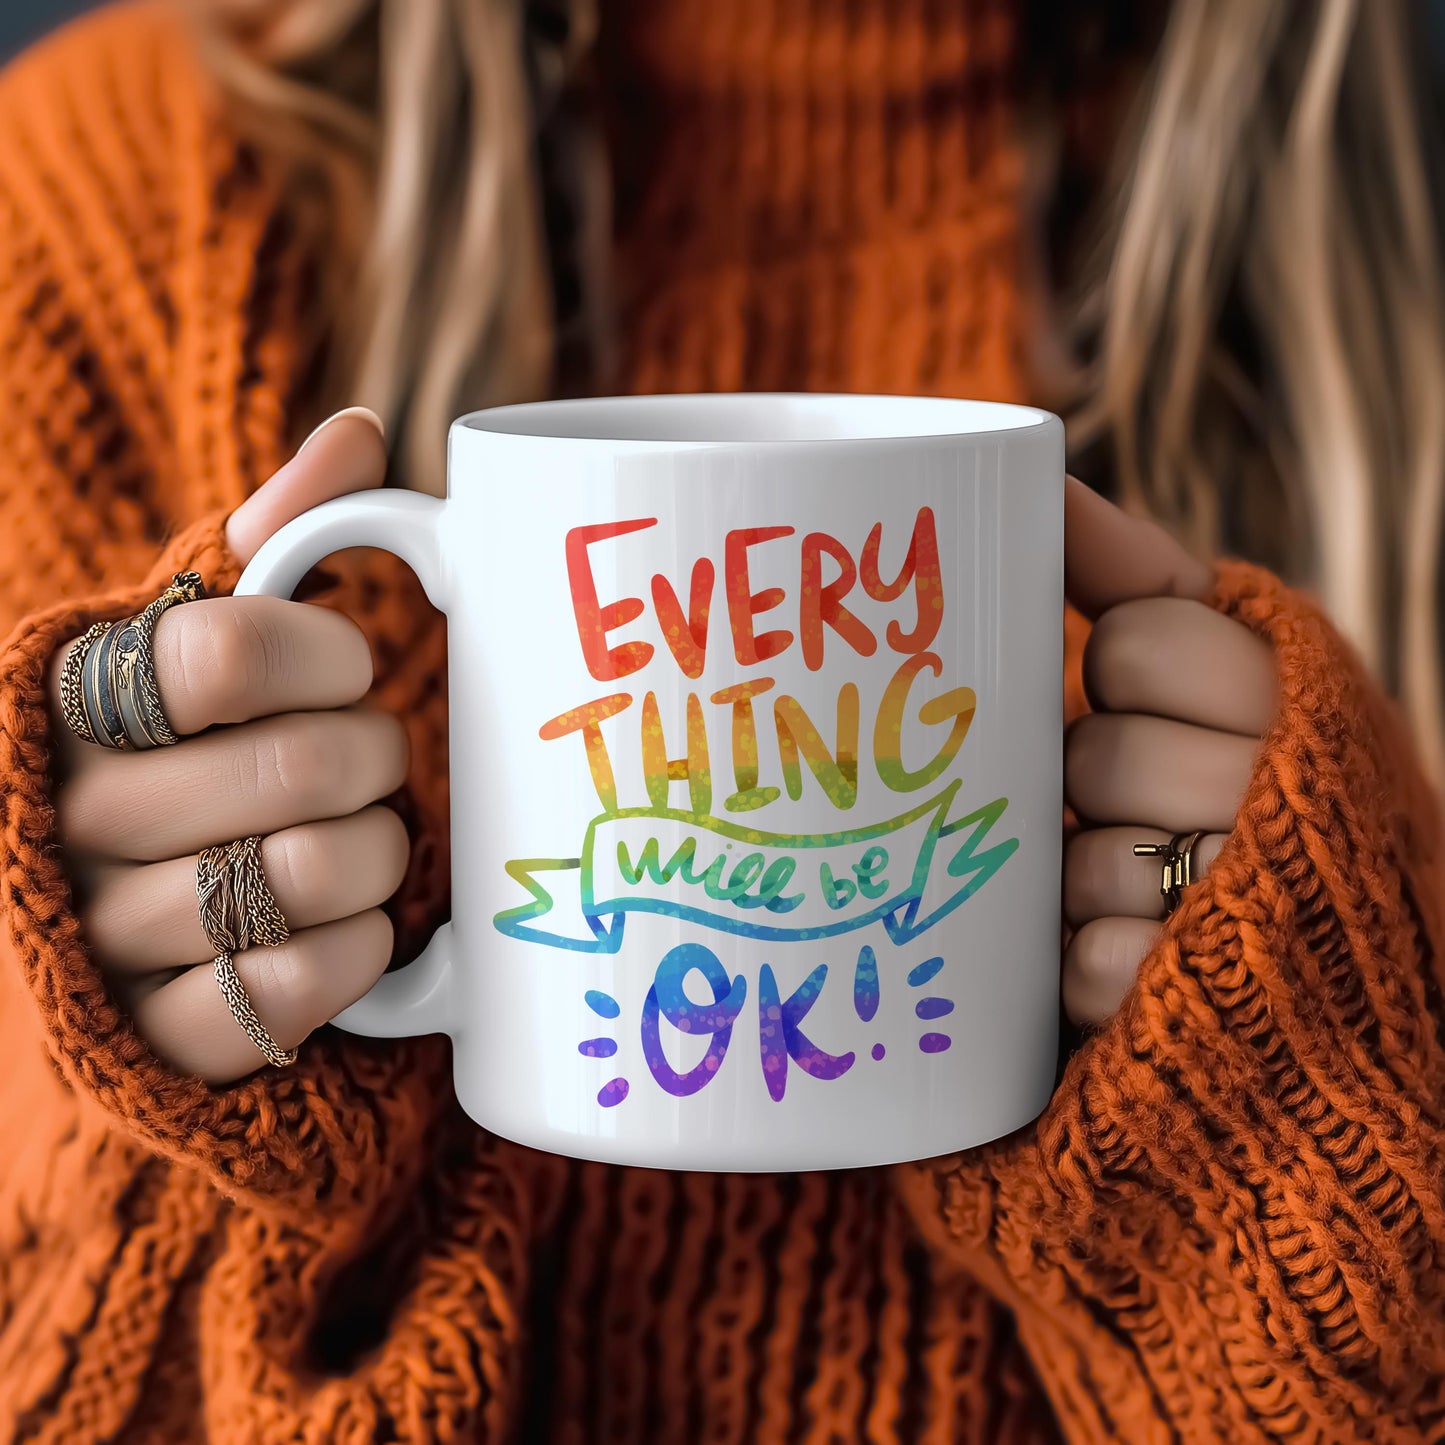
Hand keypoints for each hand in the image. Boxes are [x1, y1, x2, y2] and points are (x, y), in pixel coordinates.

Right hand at [50, 409, 409, 1082]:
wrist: (98, 929)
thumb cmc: (173, 755)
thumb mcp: (193, 641)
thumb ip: (266, 540)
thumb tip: (360, 432)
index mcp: (73, 699)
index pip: (227, 653)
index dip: (329, 654)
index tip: (346, 663)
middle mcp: (69, 816)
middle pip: (304, 765)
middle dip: (377, 754)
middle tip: (369, 760)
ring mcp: (105, 939)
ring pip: (319, 873)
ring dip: (381, 850)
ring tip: (359, 838)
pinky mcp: (159, 1040)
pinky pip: (310, 986)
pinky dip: (363, 946)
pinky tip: (344, 922)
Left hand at [1061, 478, 1276, 1025]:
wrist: (1319, 976)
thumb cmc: (1246, 789)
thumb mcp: (1225, 667)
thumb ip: (1137, 577)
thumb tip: (1041, 478)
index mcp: (1297, 698)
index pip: (1140, 644)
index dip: (1120, 674)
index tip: (1137, 698)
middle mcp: (1290, 798)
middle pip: (1101, 756)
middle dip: (1100, 785)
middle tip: (1138, 809)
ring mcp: (1249, 910)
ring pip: (1091, 863)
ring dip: (1086, 881)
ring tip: (1142, 890)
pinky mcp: (1198, 1012)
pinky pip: (1090, 966)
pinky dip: (1085, 970)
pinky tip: (1130, 967)